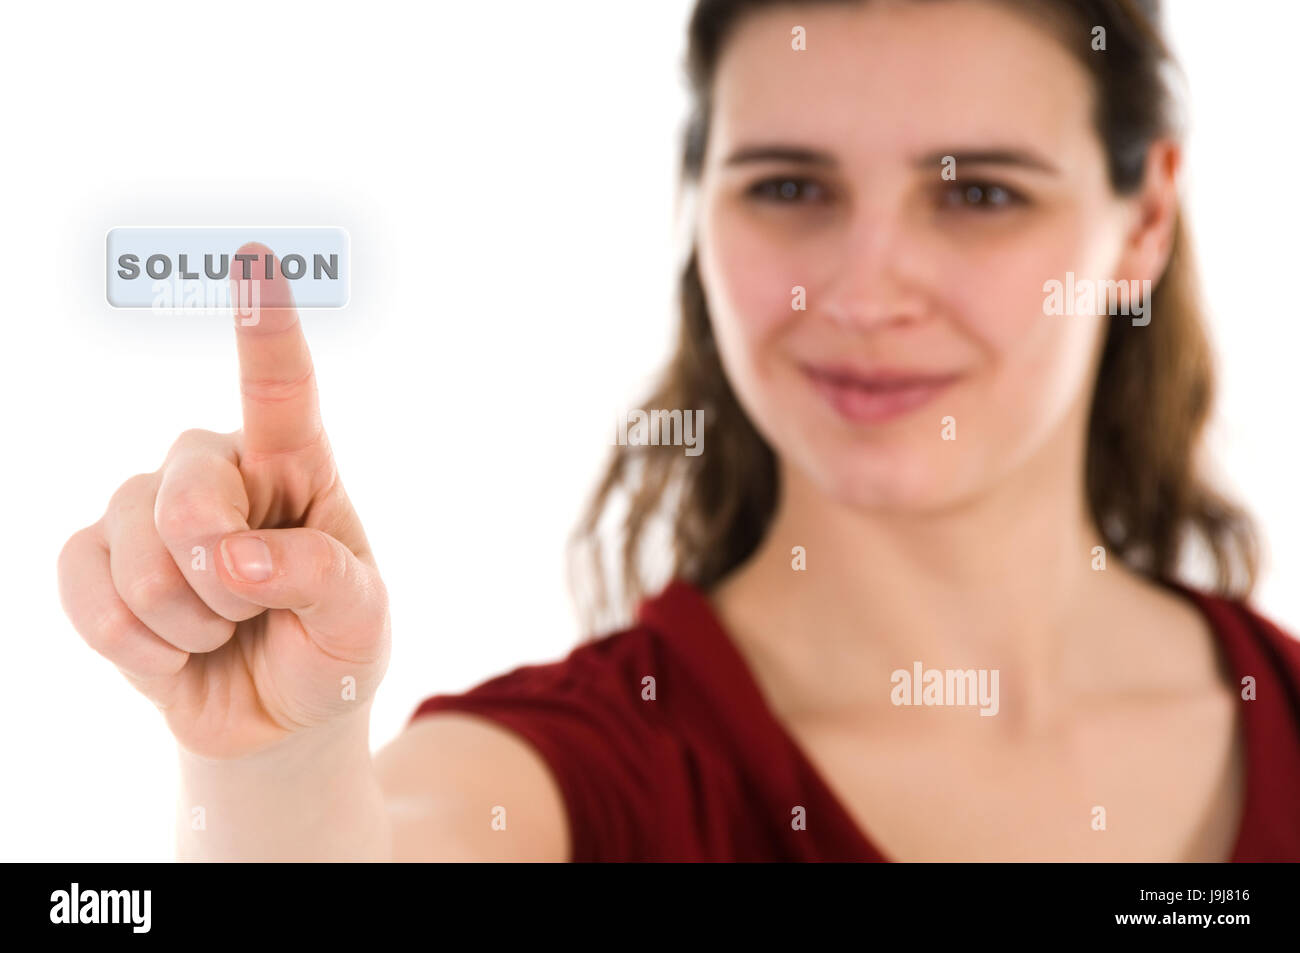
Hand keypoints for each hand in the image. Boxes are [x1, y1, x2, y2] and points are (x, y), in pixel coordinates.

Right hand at [58, 242, 389, 759]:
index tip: (258, 261)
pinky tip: (172, 652)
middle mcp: (222, 472)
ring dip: (184, 616)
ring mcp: (154, 512)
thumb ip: (318, 577)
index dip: (266, 328)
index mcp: (300, 468)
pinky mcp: (102, 559)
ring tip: (223, 631)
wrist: (277, 719)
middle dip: (217, 569)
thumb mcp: (359, 622)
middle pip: (188, 488)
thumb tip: (233, 560)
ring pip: (131, 541)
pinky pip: (83, 583)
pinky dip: (131, 640)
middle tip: (252, 610)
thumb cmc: (332, 651)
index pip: (282, 391)